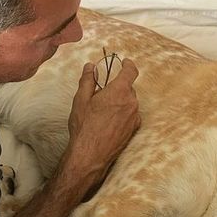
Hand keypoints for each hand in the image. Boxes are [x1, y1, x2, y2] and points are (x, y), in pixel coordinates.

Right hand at [63, 58, 140, 192]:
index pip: (131, 71)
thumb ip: (87, 80)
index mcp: (119, 91)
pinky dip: (123, 114)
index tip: (125, 62)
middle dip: (117, 88)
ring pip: (129, 102)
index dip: (128, 65)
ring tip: (102, 113)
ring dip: (120, 102)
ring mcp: (135, 117)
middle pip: (128, 88)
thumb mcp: (81, 100)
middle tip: (101, 95)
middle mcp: (131, 103)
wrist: (90, 155)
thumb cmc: (84, 127)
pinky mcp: (134, 129)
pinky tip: (109, 122)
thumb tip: (90, 66)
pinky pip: (131, 115)